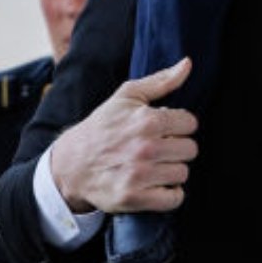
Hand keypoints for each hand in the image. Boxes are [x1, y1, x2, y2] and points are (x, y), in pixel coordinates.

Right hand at [48, 58, 198, 214]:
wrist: (71, 163)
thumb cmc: (102, 127)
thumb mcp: (127, 96)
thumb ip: (161, 80)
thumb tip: (188, 63)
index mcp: (147, 120)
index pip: (190, 124)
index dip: (178, 126)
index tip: (164, 130)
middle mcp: (146, 148)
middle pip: (190, 150)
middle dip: (176, 148)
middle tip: (158, 148)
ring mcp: (140, 175)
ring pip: (183, 173)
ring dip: (172, 170)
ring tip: (154, 165)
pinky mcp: (135, 198)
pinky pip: (174, 199)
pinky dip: (170, 194)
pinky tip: (156, 184)